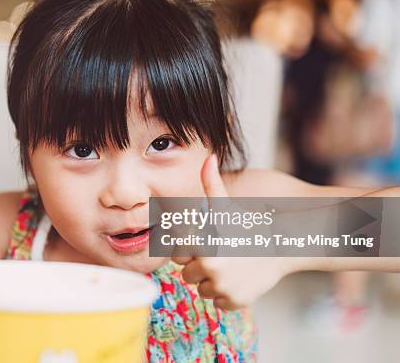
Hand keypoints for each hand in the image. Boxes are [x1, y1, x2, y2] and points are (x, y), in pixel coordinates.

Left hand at [172, 154, 288, 309]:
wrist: (284, 247)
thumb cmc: (250, 225)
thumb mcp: (227, 205)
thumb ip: (212, 184)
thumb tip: (208, 157)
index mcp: (203, 245)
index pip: (176, 254)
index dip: (188, 248)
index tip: (204, 241)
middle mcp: (210, 269)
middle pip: (187, 274)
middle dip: (199, 265)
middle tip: (219, 253)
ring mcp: (223, 288)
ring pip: (202, 289)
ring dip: (211, 280)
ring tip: (230, 265)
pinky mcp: (235, 302)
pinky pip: (218, 302)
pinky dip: (225, 294)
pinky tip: (238, 278)